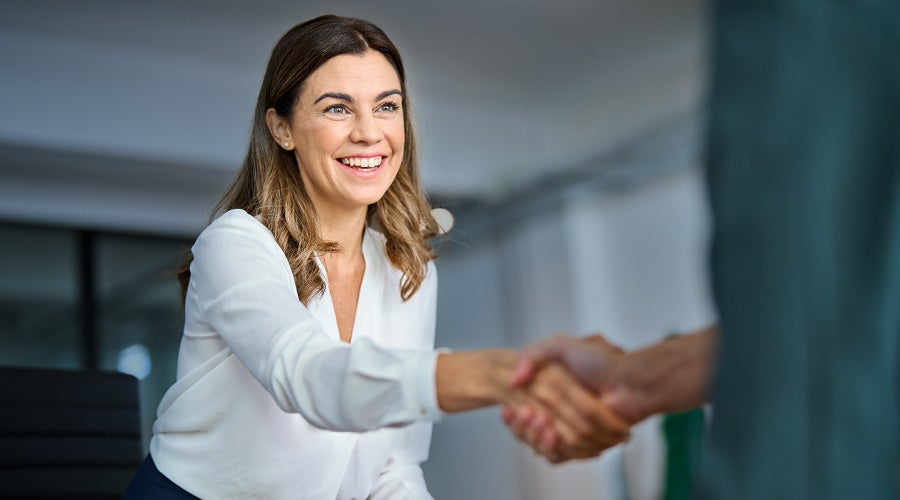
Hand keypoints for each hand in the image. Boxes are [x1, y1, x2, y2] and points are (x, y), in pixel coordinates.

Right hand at [501, 361, 629, 462]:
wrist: (630, 383)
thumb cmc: (601, 363)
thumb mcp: (561, 346)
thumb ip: (532, 355)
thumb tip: (511, 381)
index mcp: (548, 395)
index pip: (519, 414)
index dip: (512, 417)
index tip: (508, 410)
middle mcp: (557, 414)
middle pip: (526, 433)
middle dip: (522, 427)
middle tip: (527, 414)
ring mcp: (569, 431)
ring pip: (540, 446)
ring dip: (535, 437)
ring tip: (542, 422)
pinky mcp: (582, 445)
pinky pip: (559, 455)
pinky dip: (554, 447)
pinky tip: (552, 433)